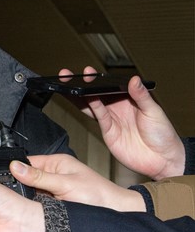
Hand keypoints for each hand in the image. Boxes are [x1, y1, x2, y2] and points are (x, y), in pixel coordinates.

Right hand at [11, 154, 144, 211]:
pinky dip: (33, 208)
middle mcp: (53, 174)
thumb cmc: (100, 195)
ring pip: (30, 193)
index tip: (1, 181)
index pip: (26, 162)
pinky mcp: (54, 204)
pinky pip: (37, 204)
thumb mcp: (66, 184)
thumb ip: (39, 177)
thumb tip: (15, 166)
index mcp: (56, 162)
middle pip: (26, 179)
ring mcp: (53, 190)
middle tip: (10, 198)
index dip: (13, 171)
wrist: (119, 215)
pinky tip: (30, 213)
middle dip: (18, 188)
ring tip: (20, 206)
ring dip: (26, 200)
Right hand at [63, 66, 183, 179]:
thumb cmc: (163, 135)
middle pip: (95, 94)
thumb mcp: (154, 111)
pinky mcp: (108, 132)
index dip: (98, 79)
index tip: (88, 71)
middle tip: (69, 75)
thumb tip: (134, 79)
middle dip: (82, 85)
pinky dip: (92, 107)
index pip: (109, 86)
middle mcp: (117, 109)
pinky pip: (98, 117)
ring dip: (79, 96)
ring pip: (91, 105)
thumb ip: (142, 96)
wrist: (163, 160)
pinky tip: (87, 98)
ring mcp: (111, 120)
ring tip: (69, 86)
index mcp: (128, 100)